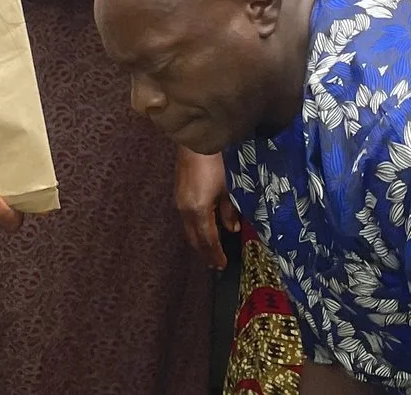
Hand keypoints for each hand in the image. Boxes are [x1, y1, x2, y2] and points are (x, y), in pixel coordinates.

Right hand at [176, 147, 239, 269]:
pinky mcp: (178, 196)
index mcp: (199, 212)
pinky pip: (186, 221)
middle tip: (214, 264)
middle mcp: (185, 212)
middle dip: (205, 252)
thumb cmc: (215, 165)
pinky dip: (195, 230)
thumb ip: (228, 211)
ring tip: (208, 251)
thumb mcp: (226, 188)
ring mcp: (179, 204)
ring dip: (199, 242)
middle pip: (195, 239)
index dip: (215, 253)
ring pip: (189, 231)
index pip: (208, 239)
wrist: (195, 145)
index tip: (221, 265)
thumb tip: (232, 229)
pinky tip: (201, 230)